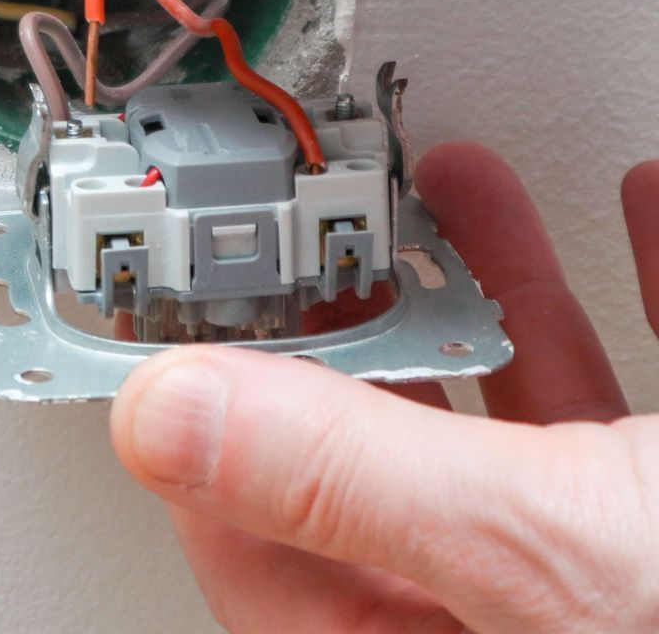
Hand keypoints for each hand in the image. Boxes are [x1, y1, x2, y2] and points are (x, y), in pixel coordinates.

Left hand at [108, 143, 658, 631]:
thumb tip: (165, 412)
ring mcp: (611, 567)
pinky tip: (637, 206)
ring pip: (525, 408)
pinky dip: (630, 284)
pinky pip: (646, 381)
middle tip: (304, 234)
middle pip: (383, 458)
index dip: (204, 423)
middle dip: (352, 319)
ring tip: (454, 184)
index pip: (255, 550)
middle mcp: (507, 616)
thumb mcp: (529, 544)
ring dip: (493, 279)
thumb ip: (342, 474)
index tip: (174, 316)